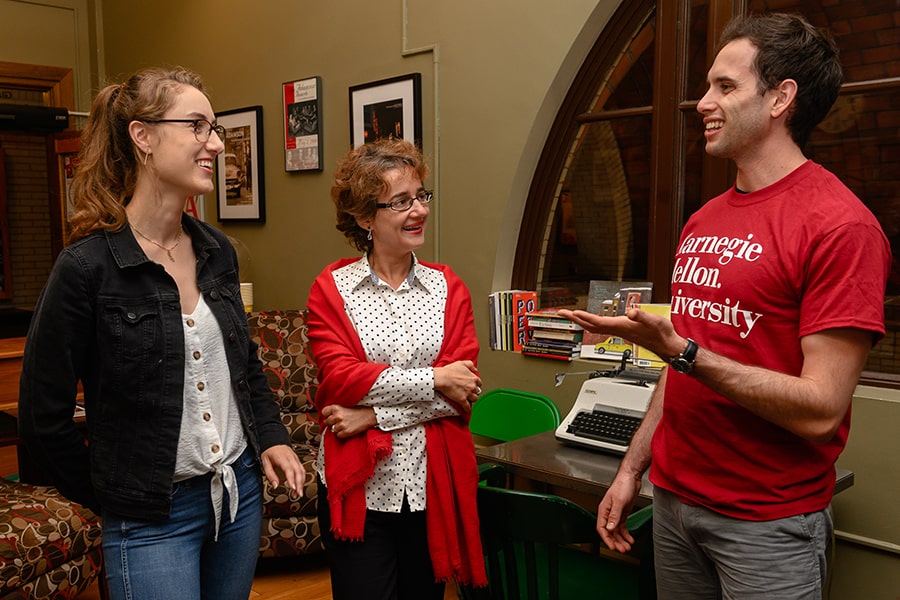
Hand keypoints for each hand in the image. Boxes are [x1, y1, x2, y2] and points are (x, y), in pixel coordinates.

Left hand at [260, 444, 305, 498]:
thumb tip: (275, 485)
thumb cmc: (270, 452)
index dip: (292, 479)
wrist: (274, 442)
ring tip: (298, 493)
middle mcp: (291, 458)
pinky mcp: (297, 461)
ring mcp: (295, 459)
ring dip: (302, 483)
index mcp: (282, 458)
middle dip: (300, 483)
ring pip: (302, 471)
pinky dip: (302, 479)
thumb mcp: (265, 463)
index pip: (289, 469)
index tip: (292, 488)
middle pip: (298, 471)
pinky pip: (302, 470)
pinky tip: (299, 485)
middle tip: (298, 494)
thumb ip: (270, 475)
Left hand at [321, 404, 376, 437]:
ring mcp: (341, 425)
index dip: (327, 414)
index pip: (324, 412)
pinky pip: (338, 435)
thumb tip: (327, 418)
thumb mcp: (345, 406)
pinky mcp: (346, 432)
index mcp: (336, 407)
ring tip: (345, 425)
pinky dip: (342, 434)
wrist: (369, 415)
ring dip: (337, 429)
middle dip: (332, 422)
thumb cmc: (358, 410)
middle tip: (339, 421)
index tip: (330, 415)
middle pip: (327, 422)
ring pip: (333, 430)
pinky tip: (347, 429)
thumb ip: (335, 411)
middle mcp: (337, 416)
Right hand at [433, 360, 482, 413]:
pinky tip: (467, 409)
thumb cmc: (450, 371)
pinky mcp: (462, 400)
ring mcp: (468, 394)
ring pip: (475, 399)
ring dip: (472, 399)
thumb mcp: (461, 363)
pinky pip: (467, 407)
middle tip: (470, 392)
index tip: (473, 385)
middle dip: (474, 392)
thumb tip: (475, 369)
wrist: (442, 378)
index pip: (479, 383)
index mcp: (473, 378)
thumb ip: (470, 365)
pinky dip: (467, 409)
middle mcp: (472, 386)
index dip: (476, 384)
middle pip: (477, 391)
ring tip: (469, 399)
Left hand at [558, 307, 682, 361]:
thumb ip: (642, 315)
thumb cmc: (661, 333)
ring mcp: (619, 331)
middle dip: (575, 319)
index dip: (585, 317)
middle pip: (591, 325)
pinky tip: (591, 319)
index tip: (572, 312)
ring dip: (581, 320)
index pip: (598, 322)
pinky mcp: (622, 331)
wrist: (667, 345)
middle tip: (561, 313)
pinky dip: (592, 321)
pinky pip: (602, 326)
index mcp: (621, 326)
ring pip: (595, 326)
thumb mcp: (653, 320)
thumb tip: (631, 312)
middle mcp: (617, 330)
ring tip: (570, 315)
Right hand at [595, 473, 642, 552]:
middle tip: (623, 550)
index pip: (602, 528)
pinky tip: (630, 539)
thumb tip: (610, 528)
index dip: (606, 539)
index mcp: (604, 510)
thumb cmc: (622, 485)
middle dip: (616, 542)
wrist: (631, 478)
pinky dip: (626, 534)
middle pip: (609, 532)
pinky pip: (622, 527)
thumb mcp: (619, 501)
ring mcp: (615, 514)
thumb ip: (614, 515)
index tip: (612, 547)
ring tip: (627, 547)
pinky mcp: (622, 513)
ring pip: (616, 531)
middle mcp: (608, 513)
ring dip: (621, 540)